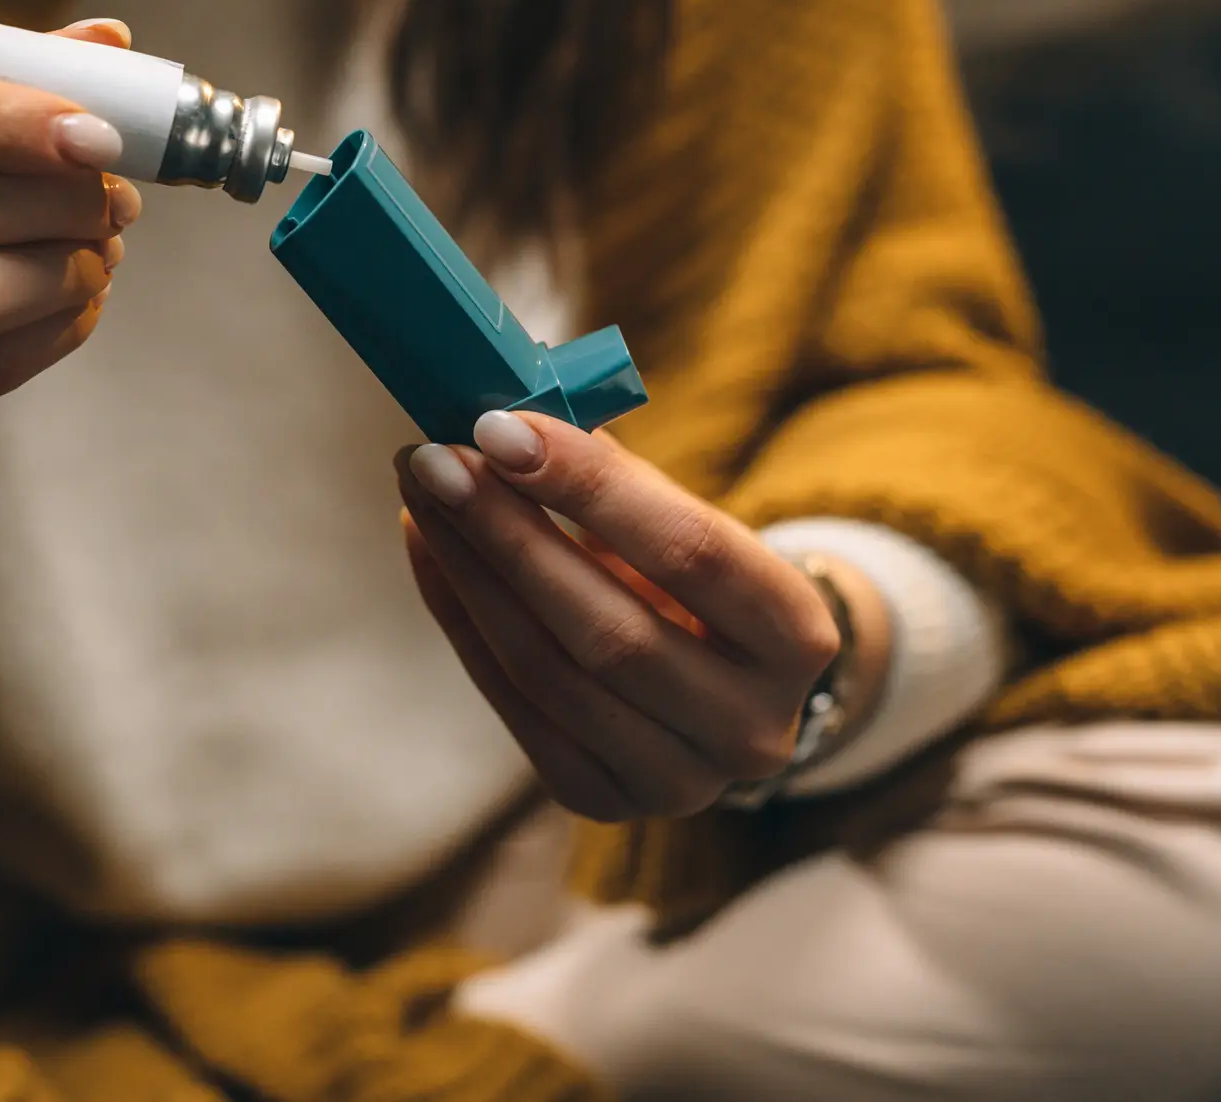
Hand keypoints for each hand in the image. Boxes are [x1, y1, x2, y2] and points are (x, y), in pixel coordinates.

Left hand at [397, 412, 845, 821]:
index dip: (591, 487)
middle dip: (507, 532)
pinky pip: (512, 704)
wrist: (722, 690)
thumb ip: (614, 482)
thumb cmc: (697, 583)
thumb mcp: (687, 525)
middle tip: (434, 458)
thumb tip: (507, 419)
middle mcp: (752, 727)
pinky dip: (459, 618)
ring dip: (469, 572)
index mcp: (798, 638)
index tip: (502, 427)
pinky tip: (428, 550)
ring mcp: (678, 781)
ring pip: (548, 670)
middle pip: (609, 626)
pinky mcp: (602, 800)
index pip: (691, 553)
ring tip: (421, 495)